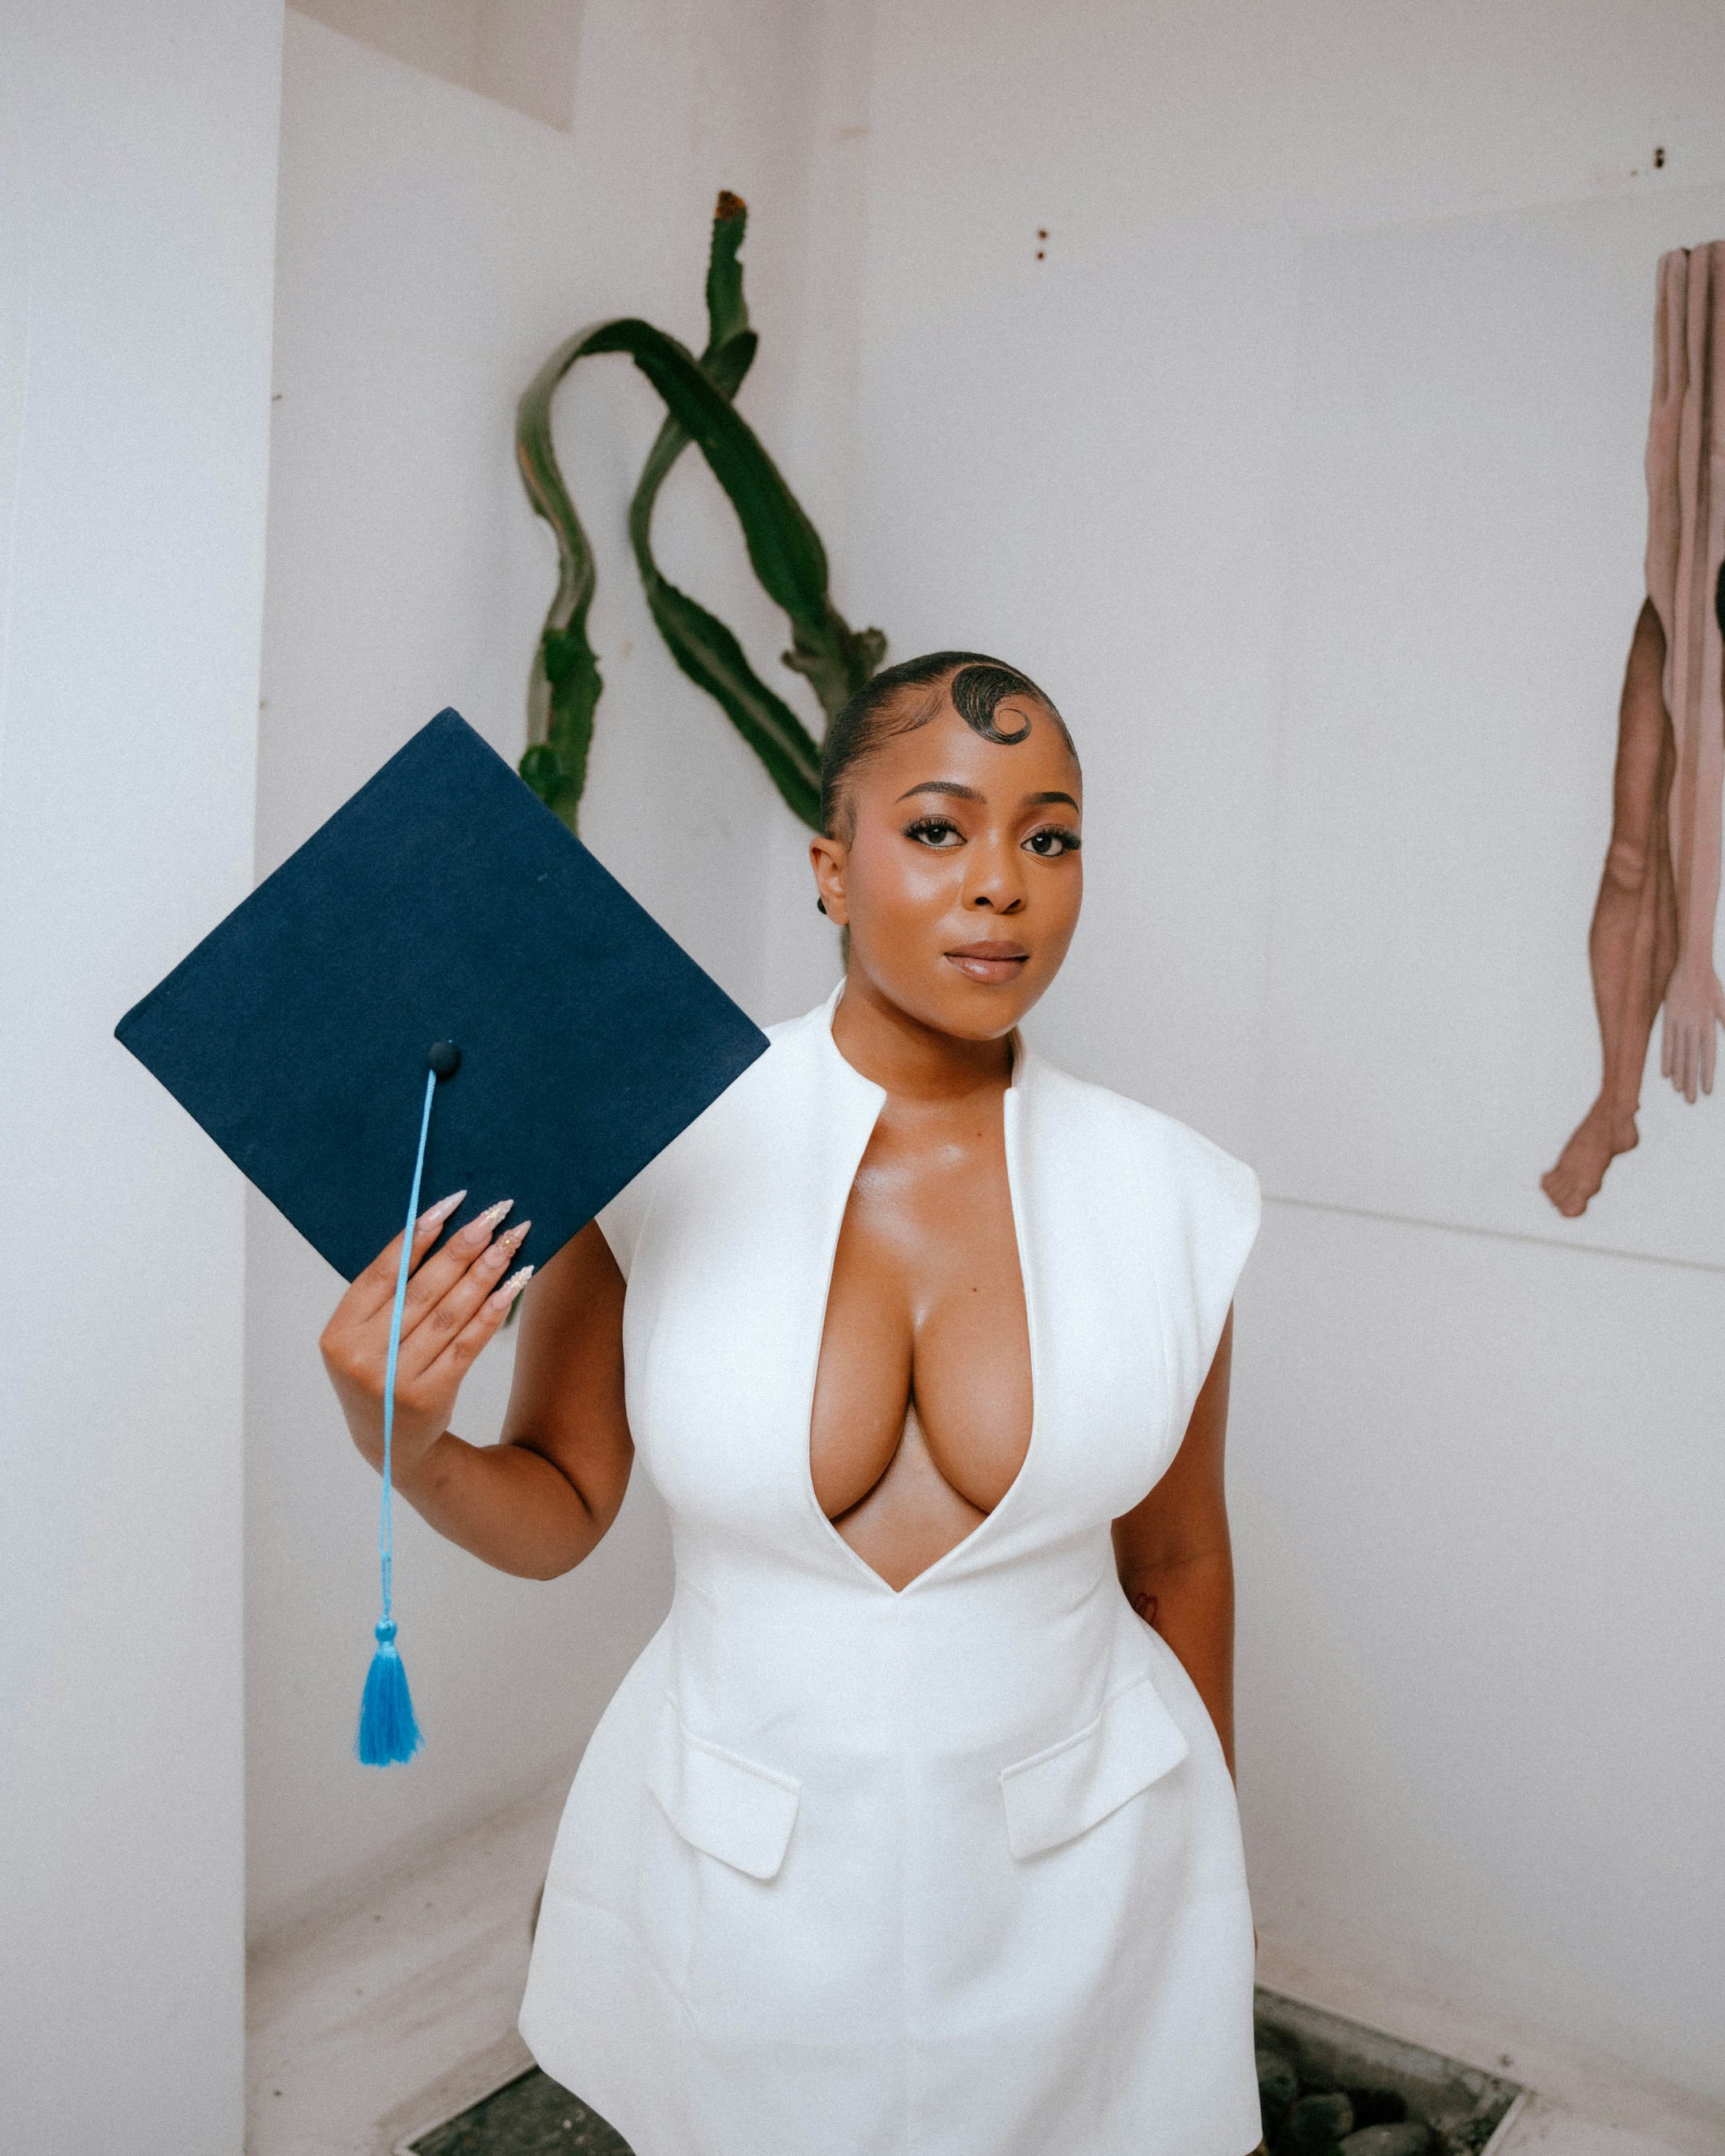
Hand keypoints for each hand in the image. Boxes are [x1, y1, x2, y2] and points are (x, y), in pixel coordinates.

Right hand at [320, 1190, 532, 1482]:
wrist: (390, 1444)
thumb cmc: (380, 1372)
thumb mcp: (364, 1337)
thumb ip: (387, 1295)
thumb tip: (435, 1226)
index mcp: (338, 1334)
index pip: (382, 1274)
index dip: (417, 1235)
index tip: (451, 1203)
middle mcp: (361, 1358)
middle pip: (421, 1290)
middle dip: (462, 1247)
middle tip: (494, 1214)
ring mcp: (395, 1381)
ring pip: (448, 1314)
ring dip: (484, 1272)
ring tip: (511, 1241)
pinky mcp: (430, 1397)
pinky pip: (467, 1344)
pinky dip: (492, 1311)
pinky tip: (513, 1284)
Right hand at [1659, 964, 1724, 1101]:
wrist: (1692, 964)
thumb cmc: (1710, 984)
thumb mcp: (1722, 1004)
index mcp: (1708, 1023)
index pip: (1708, 1054)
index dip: (1706, 1073)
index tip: (1706, 1091)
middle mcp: (1693, 1025)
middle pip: (1691, 1059)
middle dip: (1691, 1081)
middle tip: (1690, 1101)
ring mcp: (1678, 1022)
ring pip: (1678, 1053)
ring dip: (1678, 1074)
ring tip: (1677, 1091)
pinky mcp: (1668, 1018)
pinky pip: (1665, 1042)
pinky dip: (1665, 1058)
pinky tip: (1665, 1073)